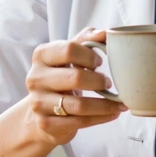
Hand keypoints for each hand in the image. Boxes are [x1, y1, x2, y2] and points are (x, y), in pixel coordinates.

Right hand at [25, 27, 127, 147]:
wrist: (43, 109)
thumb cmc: (62, 75)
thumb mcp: (69, 54)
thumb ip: (86, 40)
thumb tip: (105, 33)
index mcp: (41, 55)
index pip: (69, 49)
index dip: (89, 56)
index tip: (100, 61)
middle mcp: (35, 78)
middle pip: (75, 78)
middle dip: (98, 81)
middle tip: (109, 83)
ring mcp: (38, 103)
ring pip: (79, 105)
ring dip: (105, 105)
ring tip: (119, 102)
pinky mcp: (46, 124)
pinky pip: (79, 123)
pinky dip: (101, 118)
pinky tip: (112, 113)